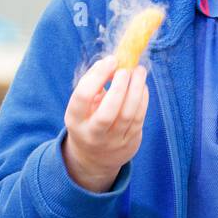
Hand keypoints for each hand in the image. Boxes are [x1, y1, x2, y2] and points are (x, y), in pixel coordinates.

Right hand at [62, 54, 148, 193]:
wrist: (94, 157)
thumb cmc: (88, 118)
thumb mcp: (82, 105)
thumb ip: (92, 82)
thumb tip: (109, 62)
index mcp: (75, 120)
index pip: (82, 98)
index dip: (97, 76)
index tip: (111, 60)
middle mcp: (93, 134)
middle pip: (108, 112)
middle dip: (119, 87)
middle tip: (126, 69)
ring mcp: (113, 141)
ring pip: (128, 115)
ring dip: (136, 89)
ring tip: (139, 70)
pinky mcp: (130, 142)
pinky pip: (139, 117)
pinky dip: (143, 98)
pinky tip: (142, 85)